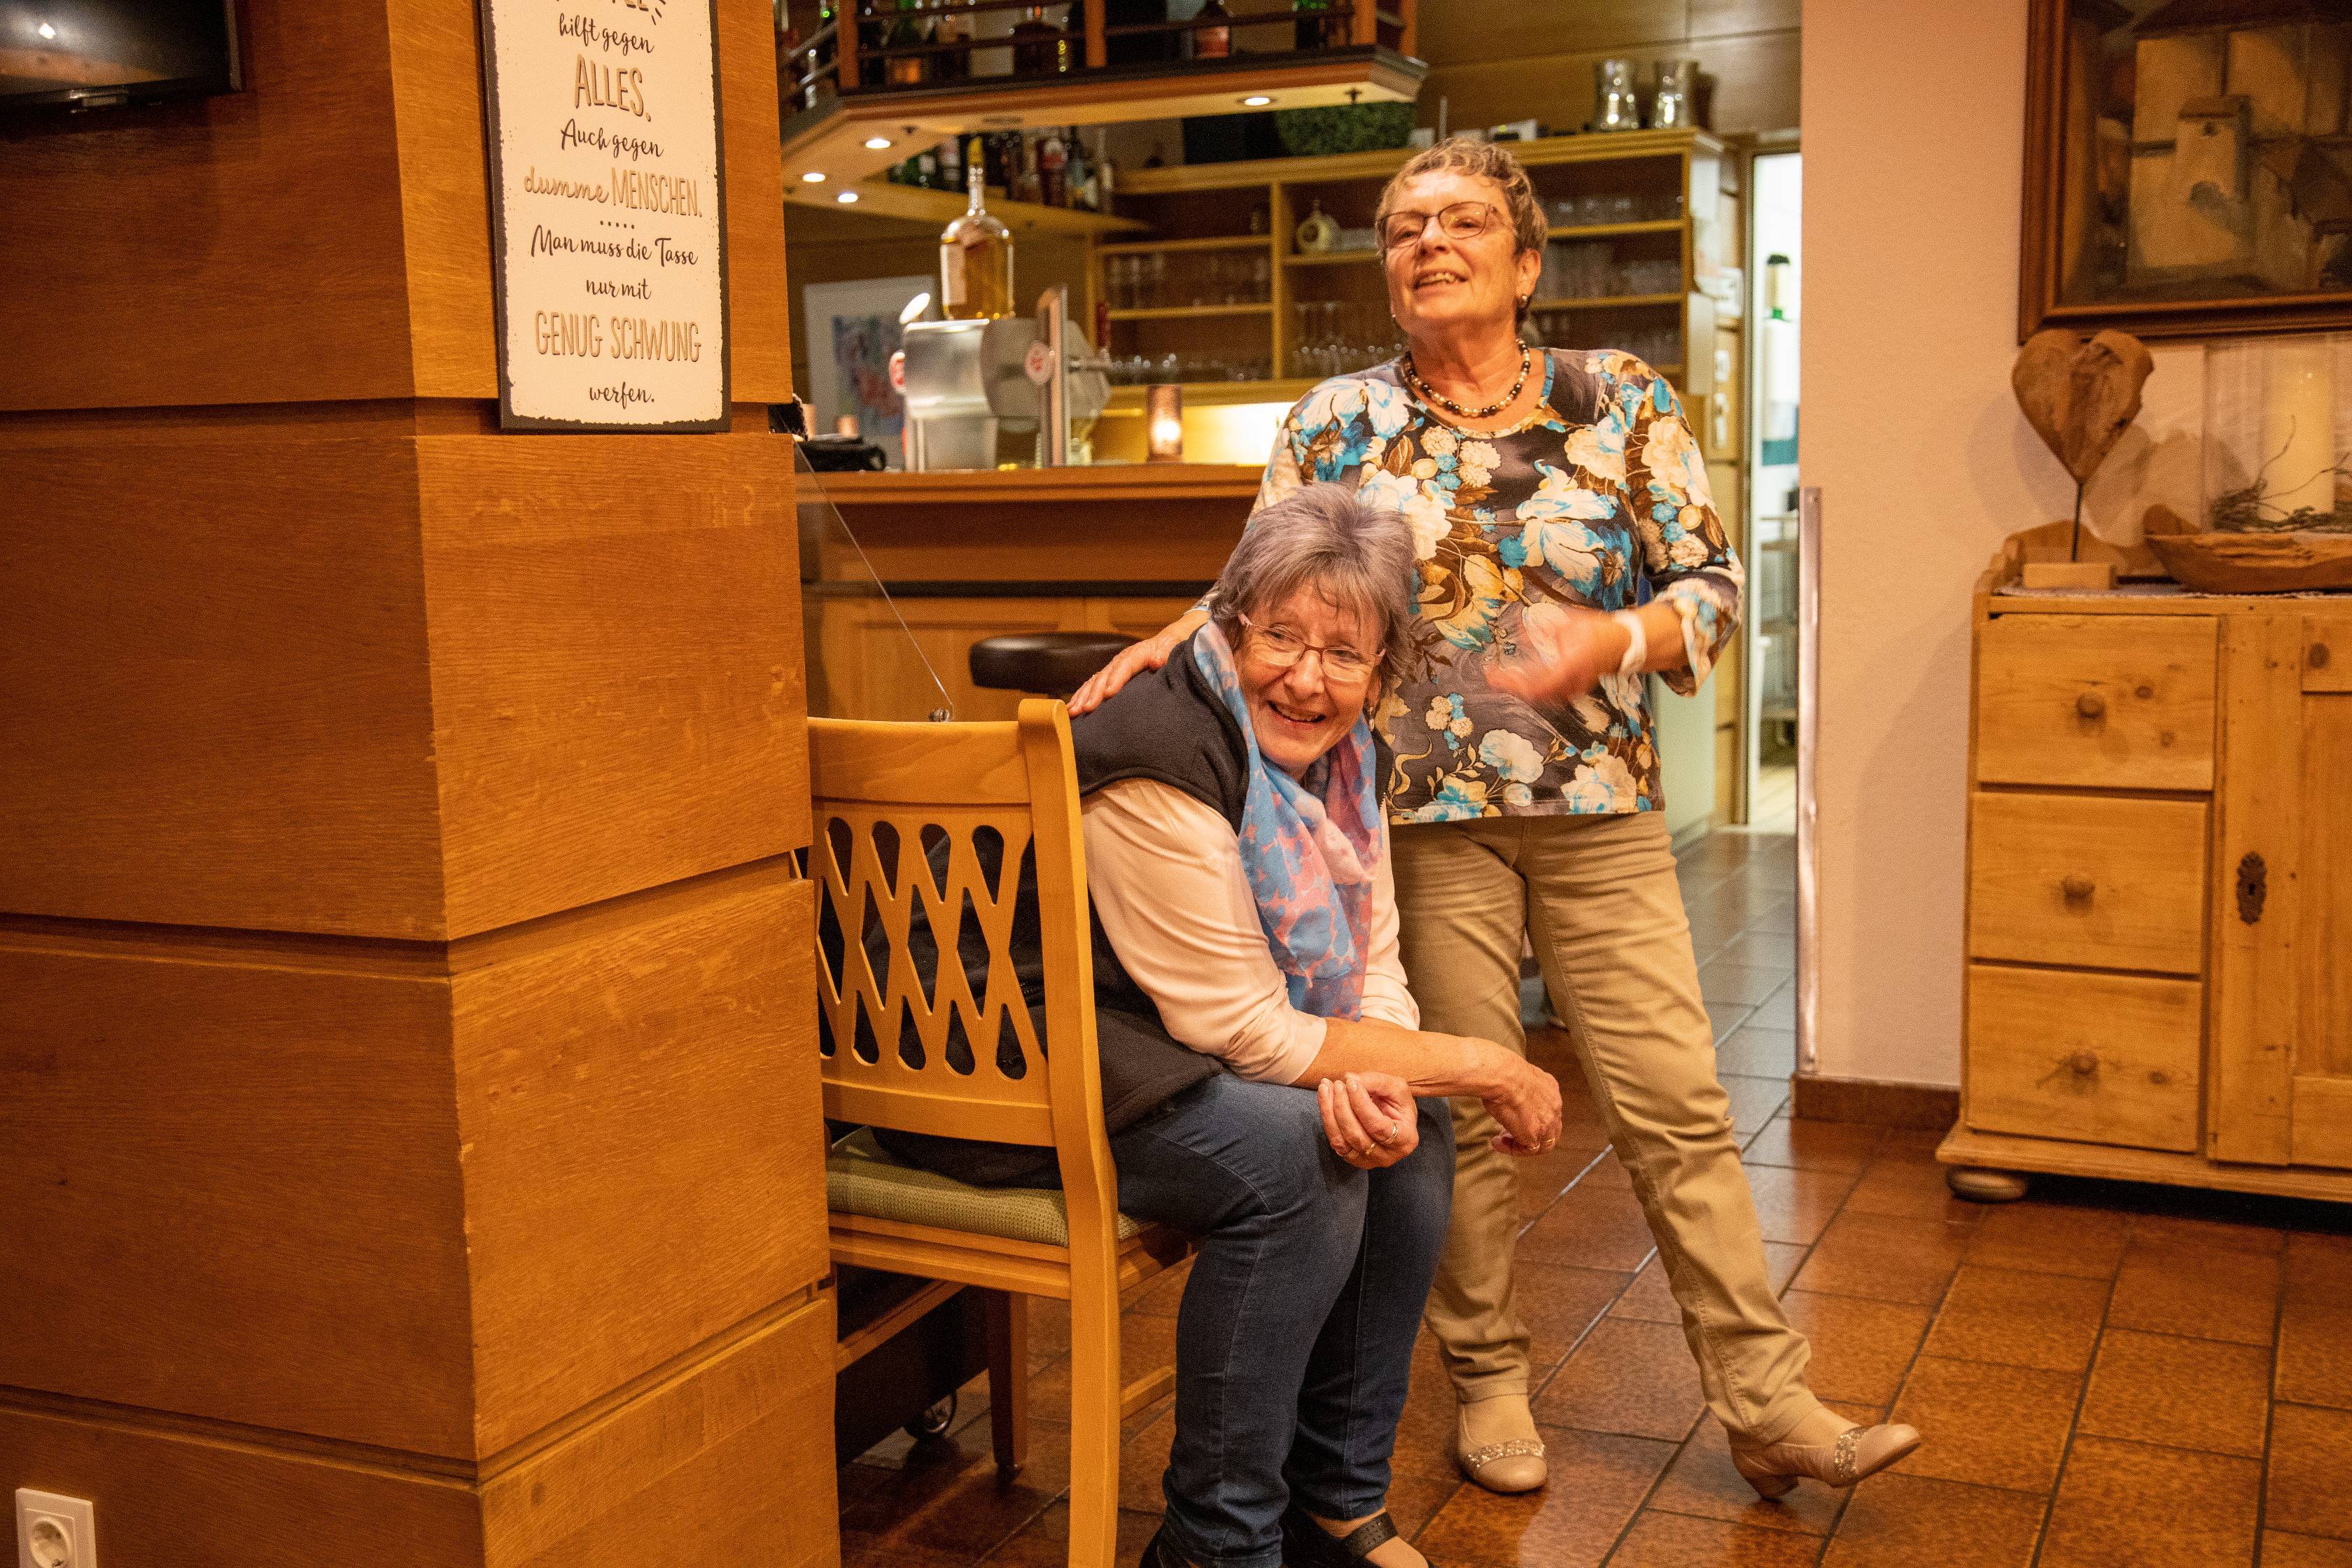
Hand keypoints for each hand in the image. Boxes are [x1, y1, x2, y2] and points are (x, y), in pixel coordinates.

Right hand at [1069, 612, 1204, 714]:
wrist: (1168, 641)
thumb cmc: (1172, 647)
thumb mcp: (1174, 647)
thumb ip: (1166, 653)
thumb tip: (1157, 660)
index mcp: (1137, 653)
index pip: (1124, 666)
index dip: (1116, 679)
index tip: (1109, 693)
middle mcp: (1122, 660)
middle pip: (1105, 675)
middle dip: (1094, 693)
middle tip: (1086, 708)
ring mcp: (1114, 667)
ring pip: (1095, 681)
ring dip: (1083, 696)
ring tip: (1073, 711)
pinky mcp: (1110, 675)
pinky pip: (1092, 685)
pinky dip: (1081, 696)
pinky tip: (1072, 708)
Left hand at [1319, 1071, 1420, 1168]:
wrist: (1394, 1118)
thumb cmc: (1399, 1103)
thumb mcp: (1397, 1087)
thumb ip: (1376, 1081)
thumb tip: (1350, 1078)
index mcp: (1406, 1140)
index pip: (1379, 1127)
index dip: (1361, 1105)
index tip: (1351, 1083)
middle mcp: (1387, 1156)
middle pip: (1357, 1136)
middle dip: (1343, 1107)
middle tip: (1338, 1084)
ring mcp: (1368, 1161)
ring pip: (1341, 1141)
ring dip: (1330, 1111)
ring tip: (1326, 1087)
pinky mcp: (1351, 1158)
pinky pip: (1334, 1141)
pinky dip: (1326, 1118)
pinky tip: (1325, 1097)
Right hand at [1477, 1052, 1562, 1157]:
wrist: (1502, 1074)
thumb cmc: (1502, 1071)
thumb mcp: (1518, 1076)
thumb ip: (1521, 1088)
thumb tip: (1509, 1094)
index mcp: (1551, 1088)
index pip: (1549, 1111)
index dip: (1532, 1118)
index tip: (1515, 1118)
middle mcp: (1554, 1105)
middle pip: (1550, 1130)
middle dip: (1531, 1135)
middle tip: (1510, 1133)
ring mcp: (1546, 1122)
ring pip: (1542, 1144)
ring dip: (1521, 1144)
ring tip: (1501, 1140)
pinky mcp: (1534, 1134)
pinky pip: (1528, 1150)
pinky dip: (1513, 1149)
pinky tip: (1499, 1142)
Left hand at [1489, 605, 1623, 705]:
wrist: (1622, 645)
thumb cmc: (1597, 631)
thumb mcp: (1570, 622)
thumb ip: (1544, 627)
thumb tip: (1518, 629)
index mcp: (1570, 665)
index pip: (1535, 685)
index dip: (1512, 684)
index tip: (1493, 675)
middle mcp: (1572, 682)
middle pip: (1535, 696)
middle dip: (1512, 688)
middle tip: (1493, 678)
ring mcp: (1574, 689)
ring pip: (1541, 698)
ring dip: (1521, 690)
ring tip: (1503, 679)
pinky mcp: (1574, 689)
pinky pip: (1549, 695)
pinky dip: (1532, 690)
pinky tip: (1521, 681)